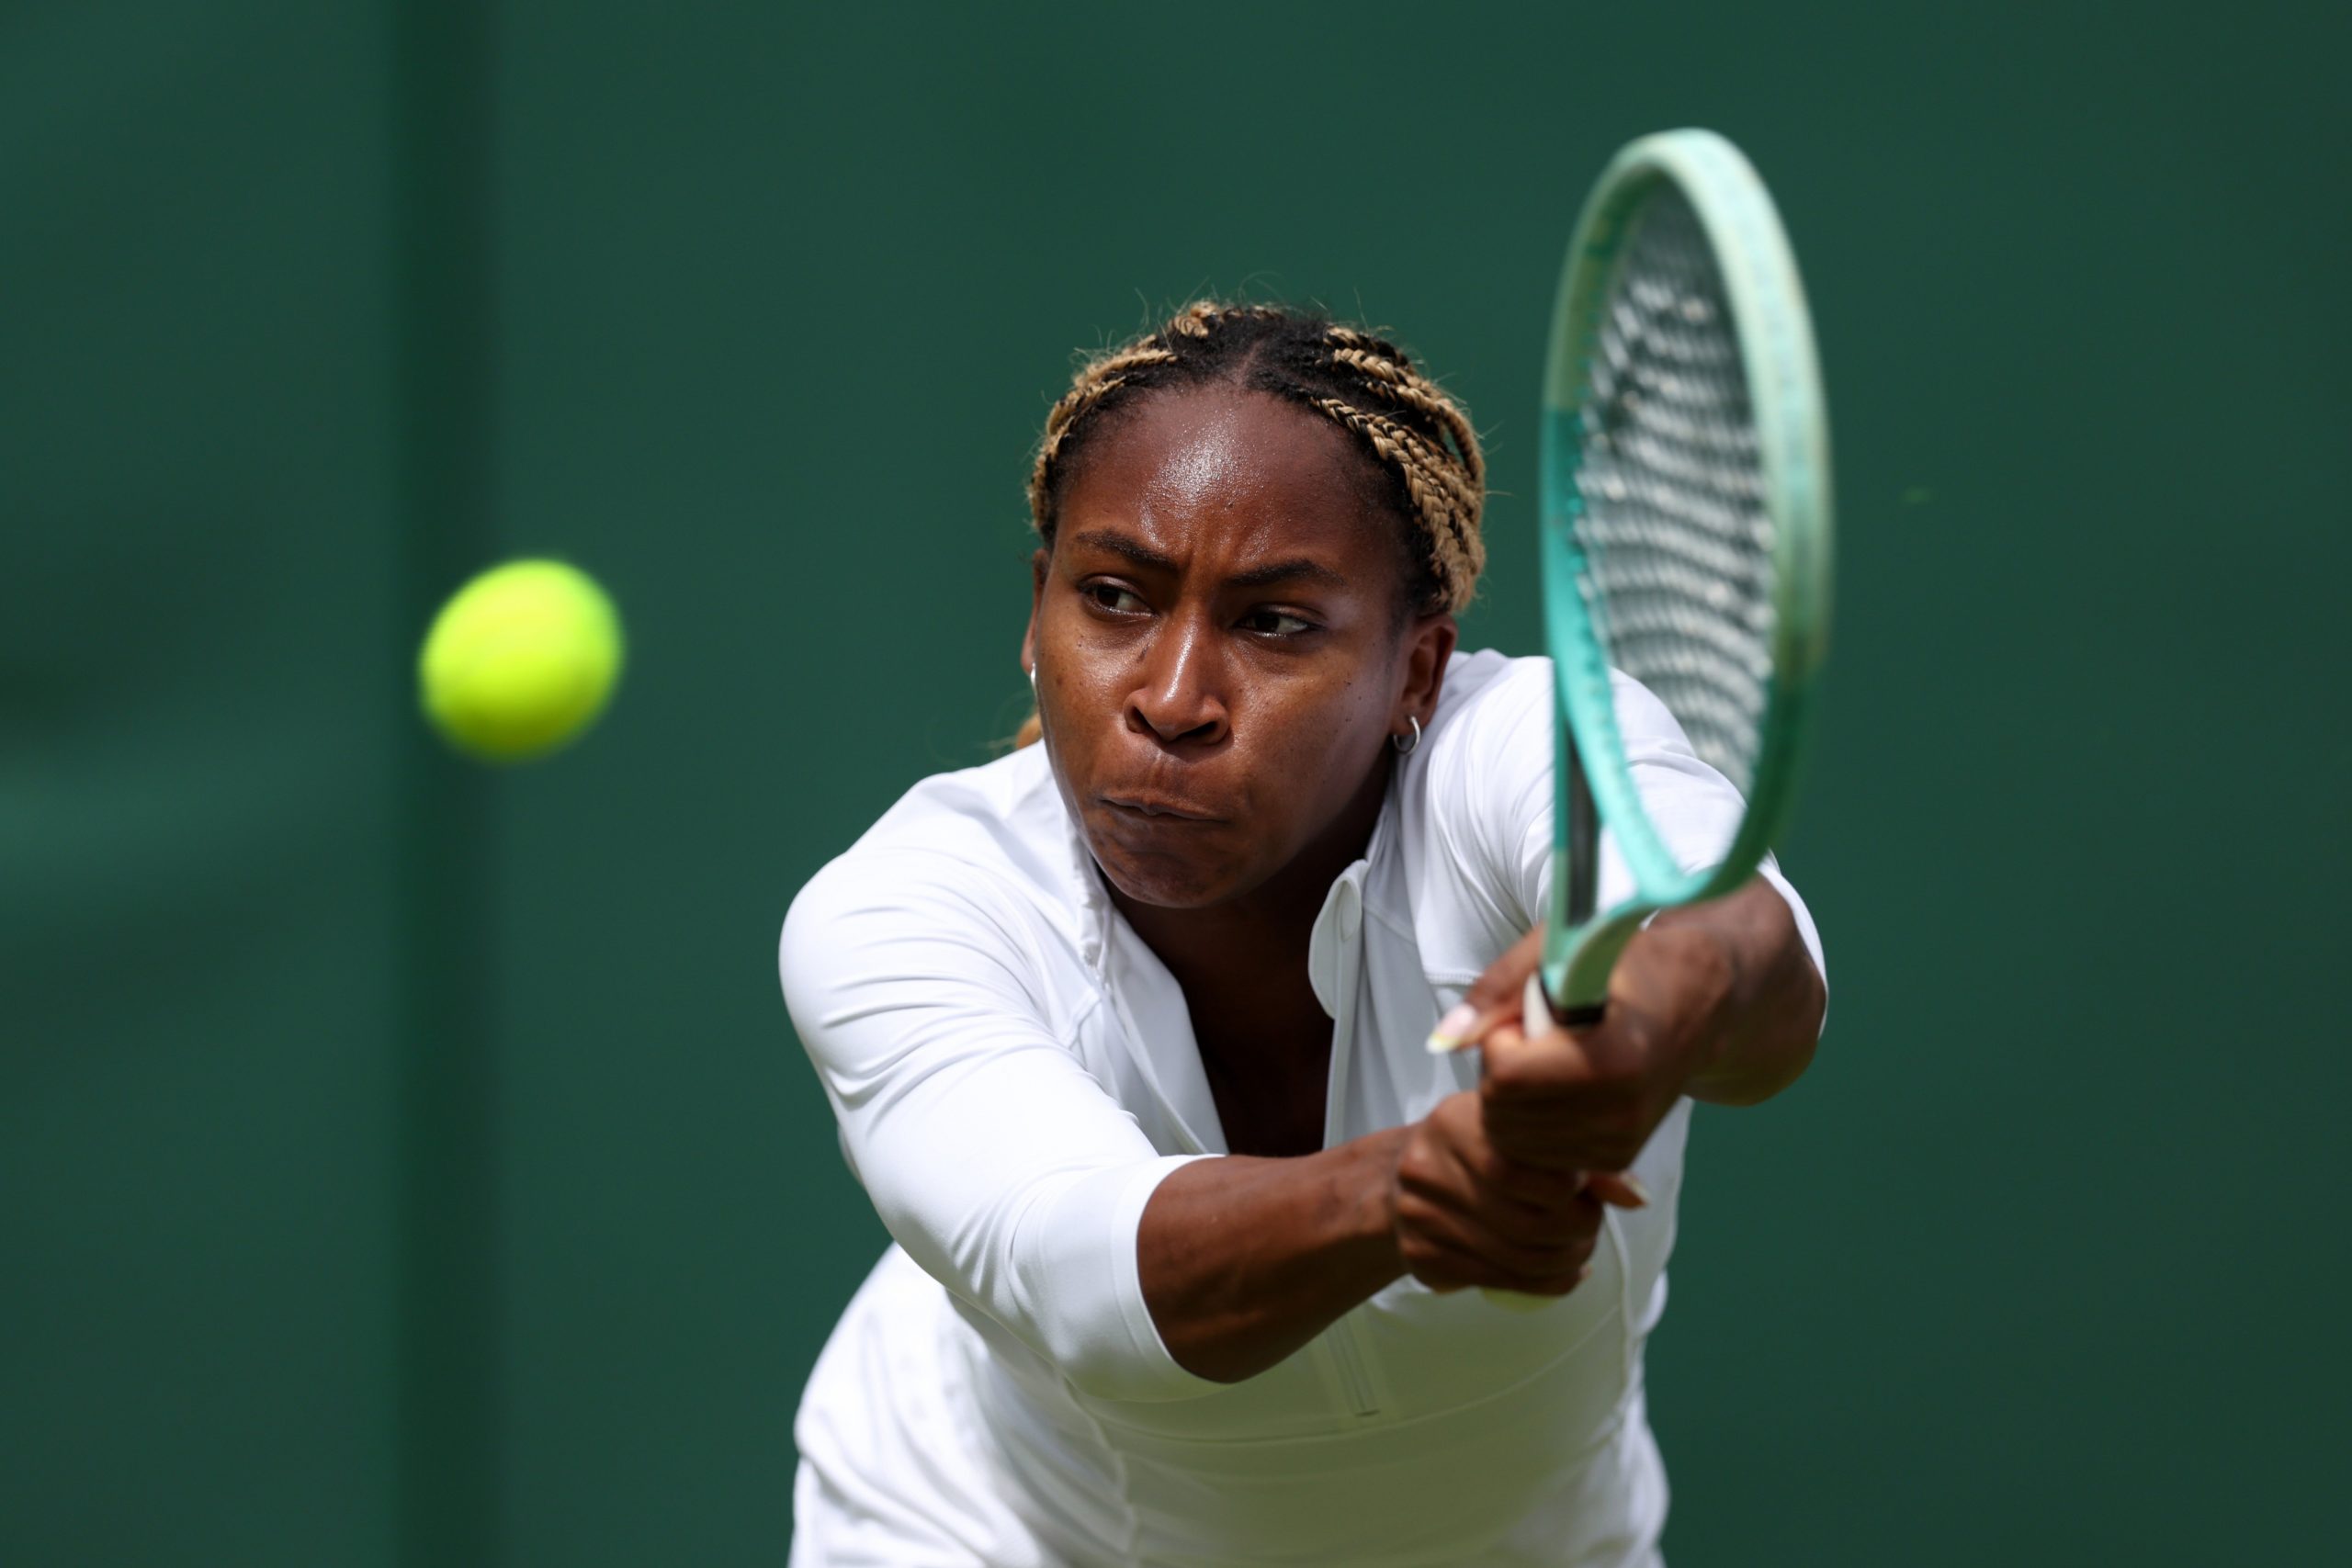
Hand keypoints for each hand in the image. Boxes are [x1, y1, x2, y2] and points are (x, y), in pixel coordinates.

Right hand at [1387, 1091, 1637, 1295]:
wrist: (1399, 1180)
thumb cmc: (1478, 1150)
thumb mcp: (1518, 1135)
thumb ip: (1578, 1158)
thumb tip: (1637, 1198)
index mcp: (1452, 1124)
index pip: (1525, 1170)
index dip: (1571, 1186)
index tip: (1583, 1185)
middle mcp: (1426, 1169)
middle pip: (1527, 1223)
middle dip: (1578, 1231)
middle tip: (1592, 1224)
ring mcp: (1419, 1217)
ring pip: (1519, 1260)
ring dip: (1568, 1262)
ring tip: (1581, 1249)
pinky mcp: (1422, 1258)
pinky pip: (1502, 1282)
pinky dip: (1548, 1283)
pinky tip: (1564, 1271)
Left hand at [1458, 920, 1736, 1177]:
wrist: (1699, 1001)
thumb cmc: (1626, 965)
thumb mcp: (1560, 950)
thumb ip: (1497, 991)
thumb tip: (1443, 1040)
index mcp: (1612, 1059)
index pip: (1509, 1076)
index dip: (1502, 1041)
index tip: (1528, 1015)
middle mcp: (1621, 1112)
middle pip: (1504, 1115)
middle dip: (1501, 1073)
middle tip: (1533, 1036)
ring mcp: (1621, 1142)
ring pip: (1514, 1143)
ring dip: (1513, 1100)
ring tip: (1550, 1059)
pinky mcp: (1616, 1158)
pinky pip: (1538, 1156)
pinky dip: (1531, 1123)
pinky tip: (1559, 1087)